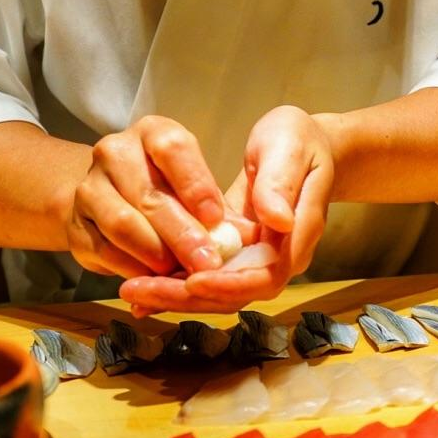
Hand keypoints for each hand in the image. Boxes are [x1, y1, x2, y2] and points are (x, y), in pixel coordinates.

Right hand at [62, 115, 228, 282]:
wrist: (107, 197)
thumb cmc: (166, 188)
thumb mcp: (193, 183)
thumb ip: (217, 207)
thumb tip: (249, 236)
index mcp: (151, 132)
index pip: (172, 149)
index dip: (196, 184)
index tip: (216, 219)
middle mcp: (114, 153)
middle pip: (149, 195)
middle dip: (182, 233)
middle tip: (207, 262)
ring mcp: (89, 188)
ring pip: (123, 224)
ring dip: (155, 253)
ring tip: (181, 273)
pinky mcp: (75, 224)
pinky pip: (104, 251)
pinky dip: (133, 269)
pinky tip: (154, 279)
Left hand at [118, 106, 337, 314]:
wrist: (305, 145)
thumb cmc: (299, 141)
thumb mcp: (290, 150)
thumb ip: (281, 184)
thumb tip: (278, 221)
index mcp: (297, 234)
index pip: (265, 276)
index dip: (229, 283)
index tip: (193, 279)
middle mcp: (278, 256)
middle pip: (235, 293)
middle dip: (186, 296)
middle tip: (139, 290)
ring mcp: (256, 256)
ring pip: (216, 290)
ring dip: (174, 294)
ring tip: (132, 290)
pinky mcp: (235, 251)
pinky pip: (207, 273)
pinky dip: (176, 282)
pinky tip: (143, 286)